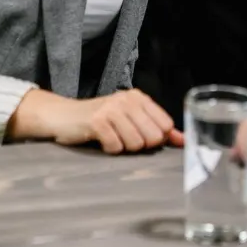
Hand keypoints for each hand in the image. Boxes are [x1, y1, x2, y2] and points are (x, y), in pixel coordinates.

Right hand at [8, 88, 184, 153]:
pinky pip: (116, 147)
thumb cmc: (100, 120)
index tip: (142, 138)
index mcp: (139, 97)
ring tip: (112, 138)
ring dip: (123, 148)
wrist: (63, 116)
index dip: (156, 139)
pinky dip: (109, 149)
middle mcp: (127, 99)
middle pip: (153, 137)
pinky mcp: (97, 121)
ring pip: (136, 144)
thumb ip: (157, 128)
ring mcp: (112, 109)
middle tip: (123, 139)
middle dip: (140, 145)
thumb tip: (183, 140)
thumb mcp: (130, 119)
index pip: (165, 125)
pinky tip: (101, 140)